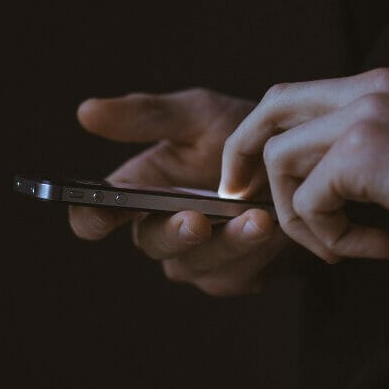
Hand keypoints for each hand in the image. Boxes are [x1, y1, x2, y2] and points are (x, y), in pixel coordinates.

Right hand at [69, 88, 302, 295]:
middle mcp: (159, 229)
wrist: (303, 163)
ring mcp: (195, 259)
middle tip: (197, 220)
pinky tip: (276, 228)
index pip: (95, 216)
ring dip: (227, 243)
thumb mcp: (199, 115)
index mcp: (138, 191)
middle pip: (150, 244)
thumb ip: (147, 116)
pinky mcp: (232, 277)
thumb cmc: (243, 135)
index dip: (91, 218)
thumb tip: (85, 111)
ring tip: (258, 218)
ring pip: (195, 263)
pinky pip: (235, 274)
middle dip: (174, 233)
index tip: (101, 213)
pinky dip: (255, 252)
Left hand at [219, 68, 388, 262]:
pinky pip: (310, 200)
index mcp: (383, 83)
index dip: (264, 136)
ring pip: (281, 159)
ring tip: (341, 246)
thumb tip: (321, 177)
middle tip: (240, 198)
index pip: (297, 96)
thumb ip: (372, 146)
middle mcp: (369, 87)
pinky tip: (375, 248)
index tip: (255, 179)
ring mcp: (365, 114)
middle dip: (243, 155)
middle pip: (270, 108)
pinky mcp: (365, 153)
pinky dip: (328, 237)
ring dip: (299, 216)